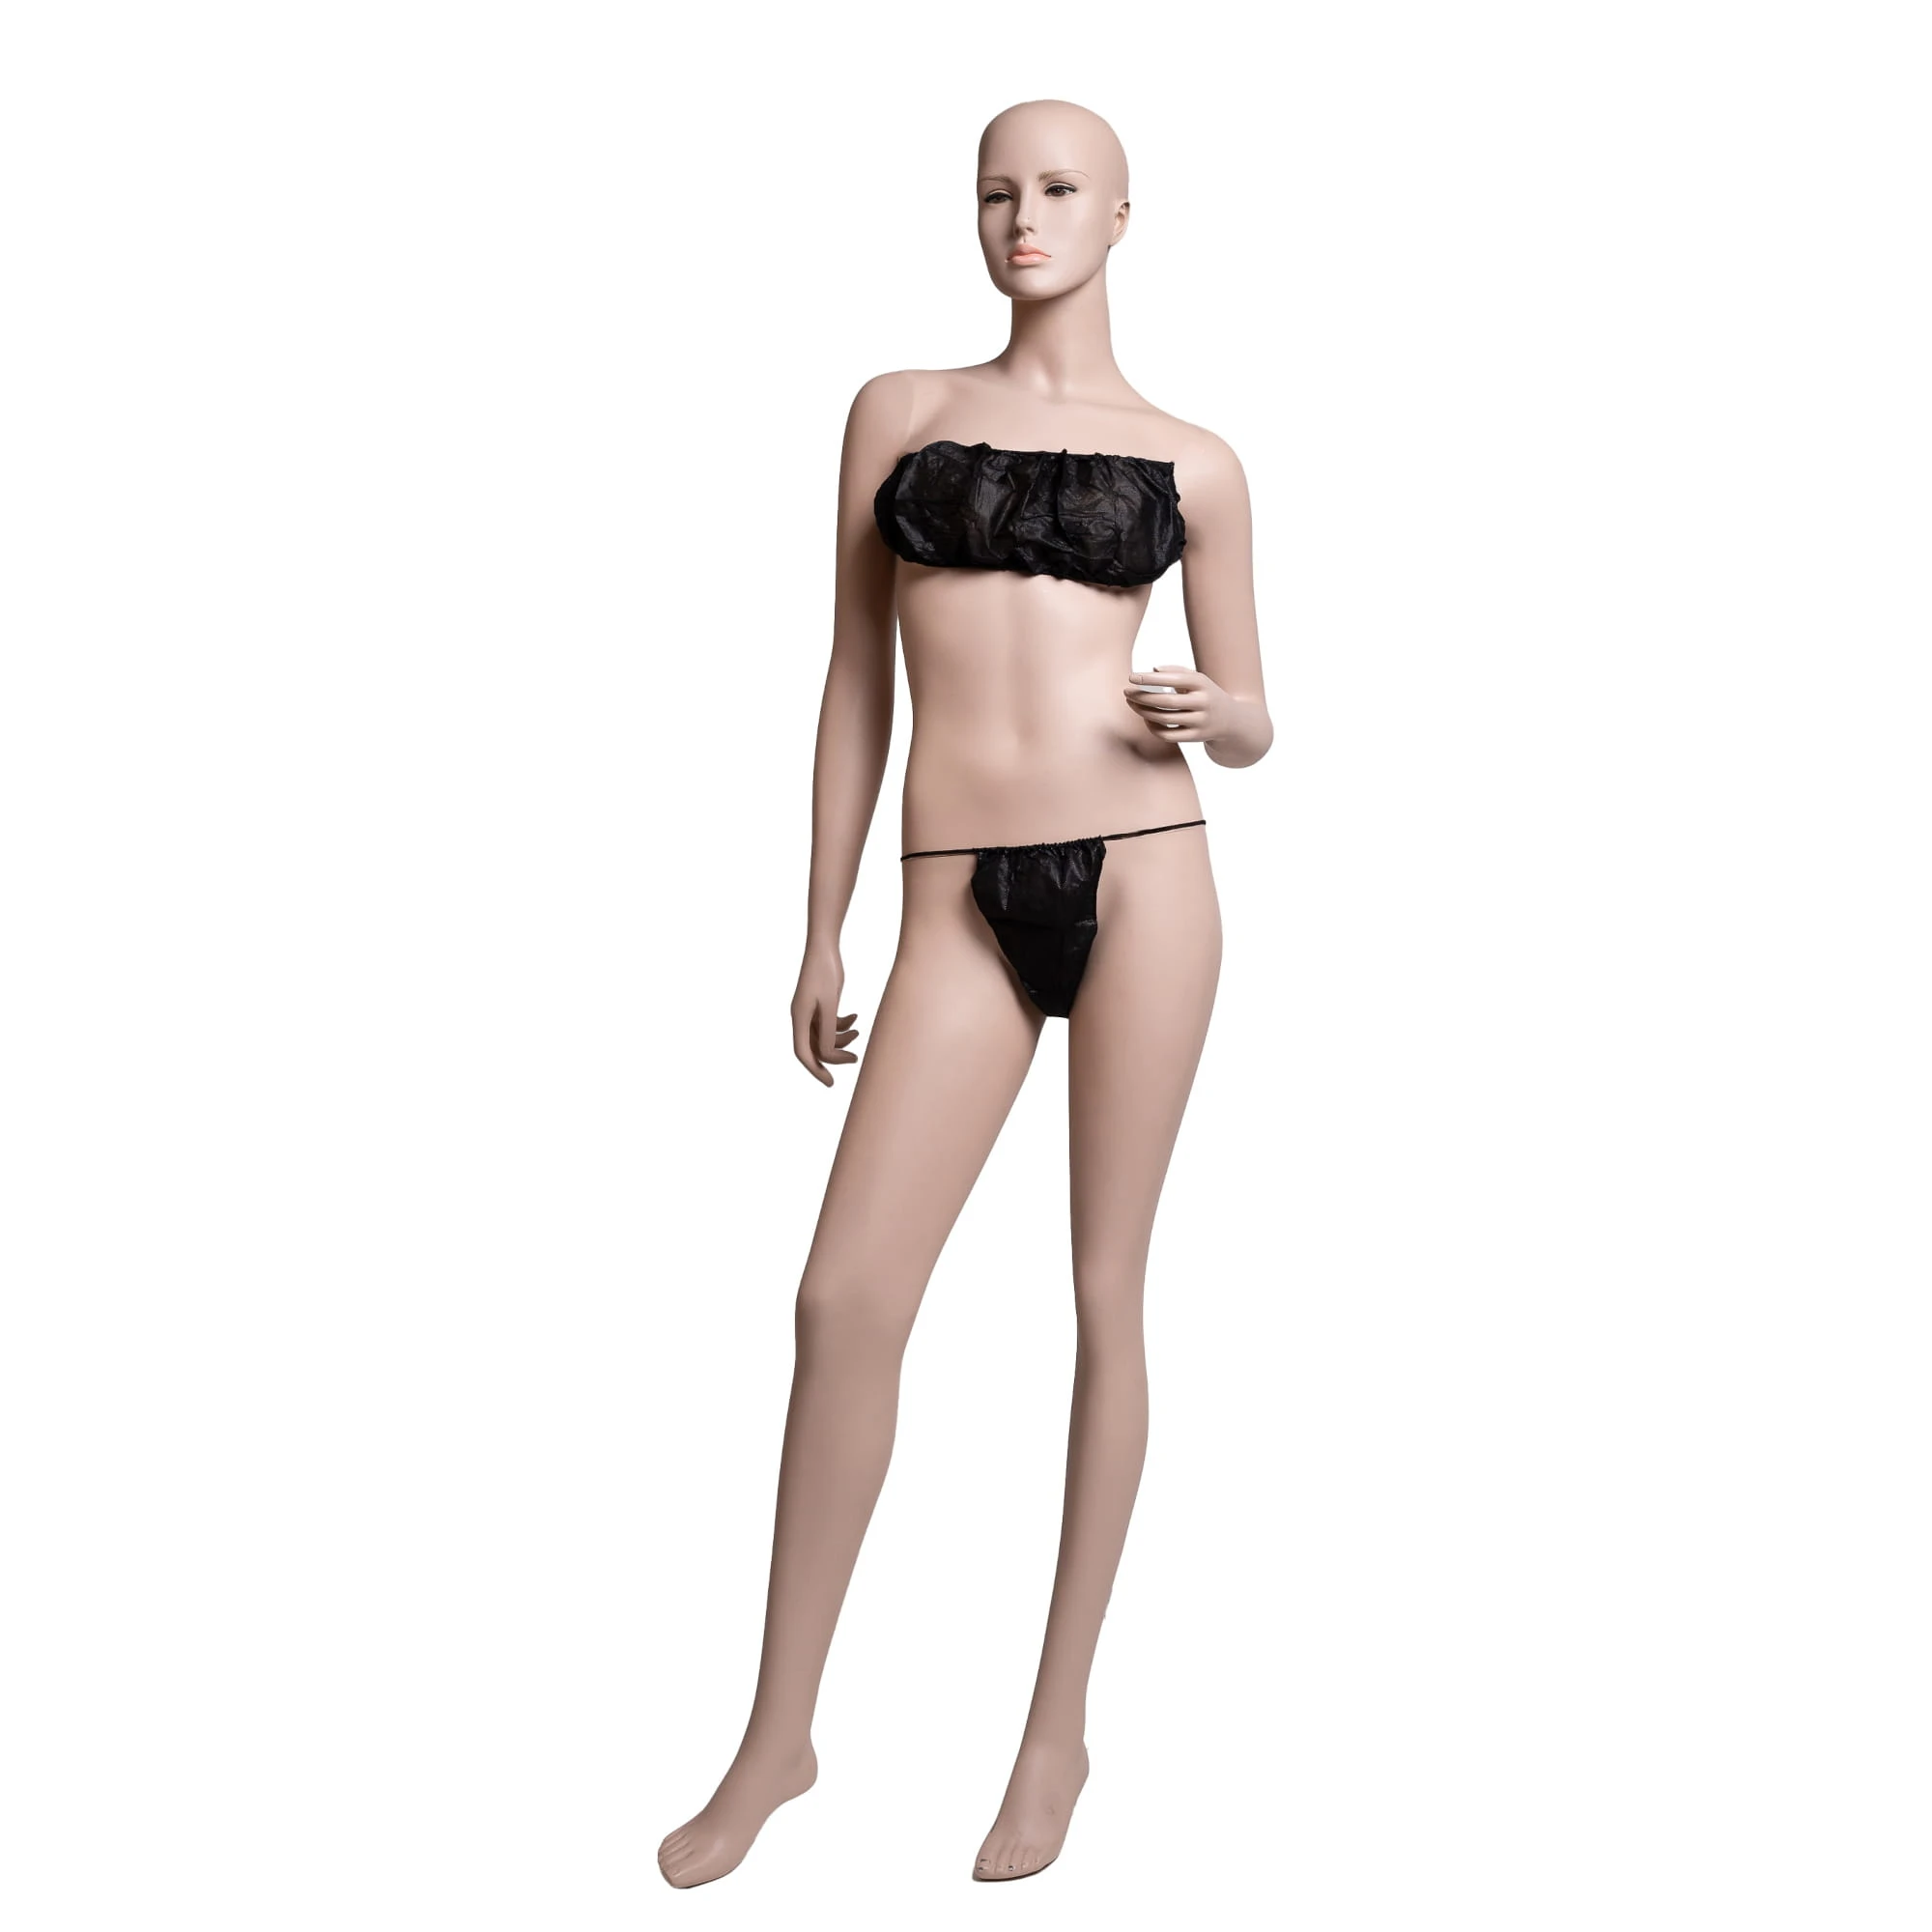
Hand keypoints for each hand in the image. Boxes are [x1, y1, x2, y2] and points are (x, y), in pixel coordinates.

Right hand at [792, 948, 860, 1085]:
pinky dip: (842, 1025)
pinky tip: (855, 1019)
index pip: (803, 1053)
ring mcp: (810, 1011)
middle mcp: (801, 1017)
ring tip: (858, 1034)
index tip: (831, 1083)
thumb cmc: (825, 972)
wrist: (824, 947)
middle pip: (814, 1047)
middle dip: (834, 1056)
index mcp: (798, 1018)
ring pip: (824, 1037)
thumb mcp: (829, 1004)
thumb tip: (826, 1056)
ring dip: (841, 1039)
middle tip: (855, 1060)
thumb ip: (827, 1031)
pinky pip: (829, 1024)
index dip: (816, 1070)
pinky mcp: (820, 1004)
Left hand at [1123, 664, 1233, 743]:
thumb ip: (1176, 671)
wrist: (1230, 720)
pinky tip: (1145, 719)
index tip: (1131, 677)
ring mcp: (1200, 721)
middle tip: (1126, 692)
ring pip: (1164, 719)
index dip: (1150, 679)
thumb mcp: (1197, 679)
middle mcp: (1203, 702)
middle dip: (1142, 697)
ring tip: (1132, 703)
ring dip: (1143, 711)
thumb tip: (1153, 670)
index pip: (1173, 679)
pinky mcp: (1195, 737)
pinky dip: (1152, 728)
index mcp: (1202, 683)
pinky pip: (1167, 735)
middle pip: (1166, 701)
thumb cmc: (1205, 694)